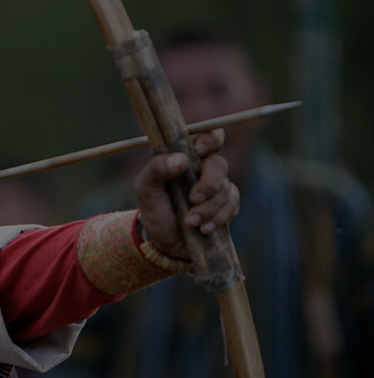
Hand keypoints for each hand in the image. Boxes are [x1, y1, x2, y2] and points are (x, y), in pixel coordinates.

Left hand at [133, 128, 239, 259]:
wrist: (164, 242)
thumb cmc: (154, 209)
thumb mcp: (145, 189)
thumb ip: (156, 169)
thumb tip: (180, 159)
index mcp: (185, 156)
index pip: (208, 135)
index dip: (210, 138)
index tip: (200, 151)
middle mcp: (203, 169)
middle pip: (220, 164)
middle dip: (209, 184)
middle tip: (194, 199)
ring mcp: (217, 187)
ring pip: (226, 188)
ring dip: (209, 208)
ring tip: (190, 222)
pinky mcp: (226, 206)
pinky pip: (233, 205)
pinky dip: (218, 218)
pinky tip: (203, 228)